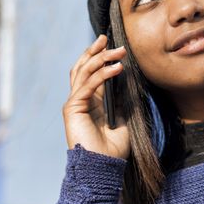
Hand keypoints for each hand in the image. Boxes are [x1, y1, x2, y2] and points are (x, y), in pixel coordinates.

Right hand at [62, 34, 129, 159]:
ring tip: (119, 51)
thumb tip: (130, 81)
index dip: (97, 56)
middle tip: (107, 37)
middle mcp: (80, 100)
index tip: (109, 43)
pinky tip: (116, 68)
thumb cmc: (114, 147)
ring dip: (102, 59)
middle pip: (82, 67)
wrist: (104, 165)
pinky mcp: (73, 108)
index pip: (90, 72)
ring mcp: (75, 103)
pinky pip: (88, 85)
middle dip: (95, 51)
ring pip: (84, 72)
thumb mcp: (124, 117)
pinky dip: (102, 75)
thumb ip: (123, 100)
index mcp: (90, 101)